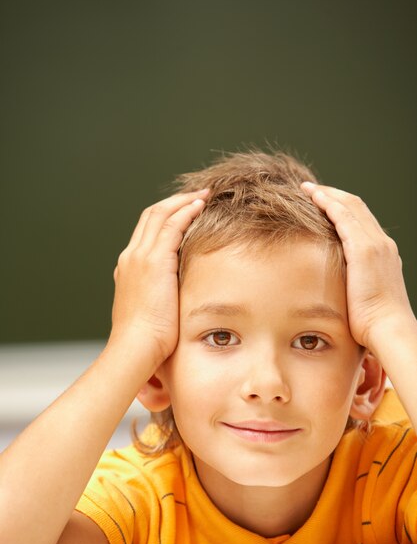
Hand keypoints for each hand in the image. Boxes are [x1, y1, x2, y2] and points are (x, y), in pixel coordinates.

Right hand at [109, 189, 208, 366]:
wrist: (135, 348)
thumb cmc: (145, 341)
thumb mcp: (149, 313)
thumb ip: (159, 299)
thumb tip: (175, 302)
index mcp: (128, 268)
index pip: (145, 231)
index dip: (165, 216)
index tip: (184, 211)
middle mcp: (131, 257)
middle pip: (151, 215)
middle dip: (174, 202)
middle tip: (196, 195)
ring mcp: (140, 257)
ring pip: (160, 214)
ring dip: (183, 201)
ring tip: (203, 195)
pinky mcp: (154, 261)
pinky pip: (171, 225)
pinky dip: (186, 211)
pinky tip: (201, 206)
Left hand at [300, 182, 413, 350]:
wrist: (387, 328)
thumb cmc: (374, 323)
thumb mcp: (365, 297)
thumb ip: (355, 285)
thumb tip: (339, 291)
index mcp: (383, 253)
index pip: (362, 220)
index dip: (342, 208)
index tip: (324, 203)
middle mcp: (382, 243)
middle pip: (356, 207)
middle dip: (333, 195)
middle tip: (311, 189)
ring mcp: (374, 244)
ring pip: (349, 206)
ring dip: (327, 194)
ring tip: (307, 189)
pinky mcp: (363, 249)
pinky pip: (343, 217)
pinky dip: (328, 204)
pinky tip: (314, 198)